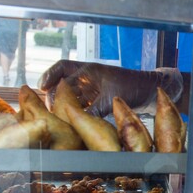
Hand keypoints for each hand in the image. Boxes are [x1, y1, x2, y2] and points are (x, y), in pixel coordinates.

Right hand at [38, 60, 182, 116]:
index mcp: (89, 70)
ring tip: (57, 120)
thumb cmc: (134, 87)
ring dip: (64, 108)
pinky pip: (81, 108)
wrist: (151, 93)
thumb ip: (94, 109)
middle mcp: (88, 80)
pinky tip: (72, 125)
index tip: (41, 87)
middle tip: (51, 112)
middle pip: (62, 86)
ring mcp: (92, 91)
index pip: (62, 68)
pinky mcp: (97, 103)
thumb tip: (79, 123)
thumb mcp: (111, 98)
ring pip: (70, 99)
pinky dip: (76, 115)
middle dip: (54, 98)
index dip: (49, 75)